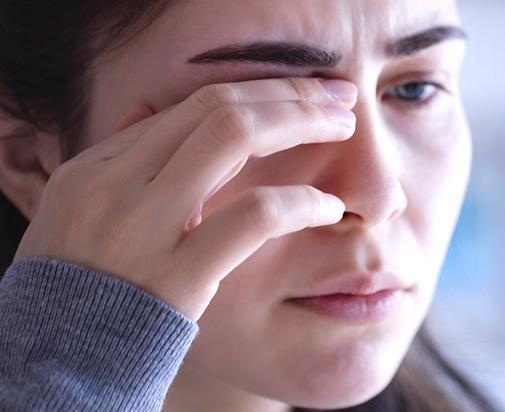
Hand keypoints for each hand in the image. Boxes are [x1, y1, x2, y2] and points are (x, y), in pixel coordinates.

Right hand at [13, 77, 357, 320]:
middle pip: (219, 107)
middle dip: (290, 94)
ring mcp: (146, 226)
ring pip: (234, 138)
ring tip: (344, 129)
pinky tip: (329, 207)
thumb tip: (152, 110)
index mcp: (98, 166)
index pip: (192, 104)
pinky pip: (253, 218)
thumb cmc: (81, 287)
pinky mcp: (178, 274)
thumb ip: (120, 162)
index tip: (306, 91)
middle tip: (340, 97)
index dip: (261, 90)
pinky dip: (300, 202)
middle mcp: (118, 183)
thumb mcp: (81, 213)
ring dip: (300, 123)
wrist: (63, 361)